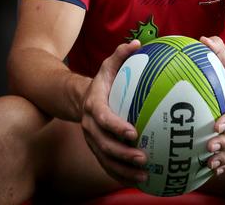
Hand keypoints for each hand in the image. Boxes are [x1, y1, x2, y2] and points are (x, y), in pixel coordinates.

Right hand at [81, 39, 148, 184]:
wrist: (79, 99)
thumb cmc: (103, 82)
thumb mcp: (108, 65)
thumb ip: (121, 54)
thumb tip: (136, 43)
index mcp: (94, 105)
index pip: (103, 118)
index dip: (116, 127)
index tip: (133, 133)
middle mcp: (90, 126)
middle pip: (104, 144)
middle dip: (122, 154)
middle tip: (143, 158)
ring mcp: (92, 140)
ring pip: (106, 159)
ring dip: (124, 169)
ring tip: (145, 175)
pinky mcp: (96, 150)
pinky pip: (108, 166)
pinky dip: (121, 175)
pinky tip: (141, 181)